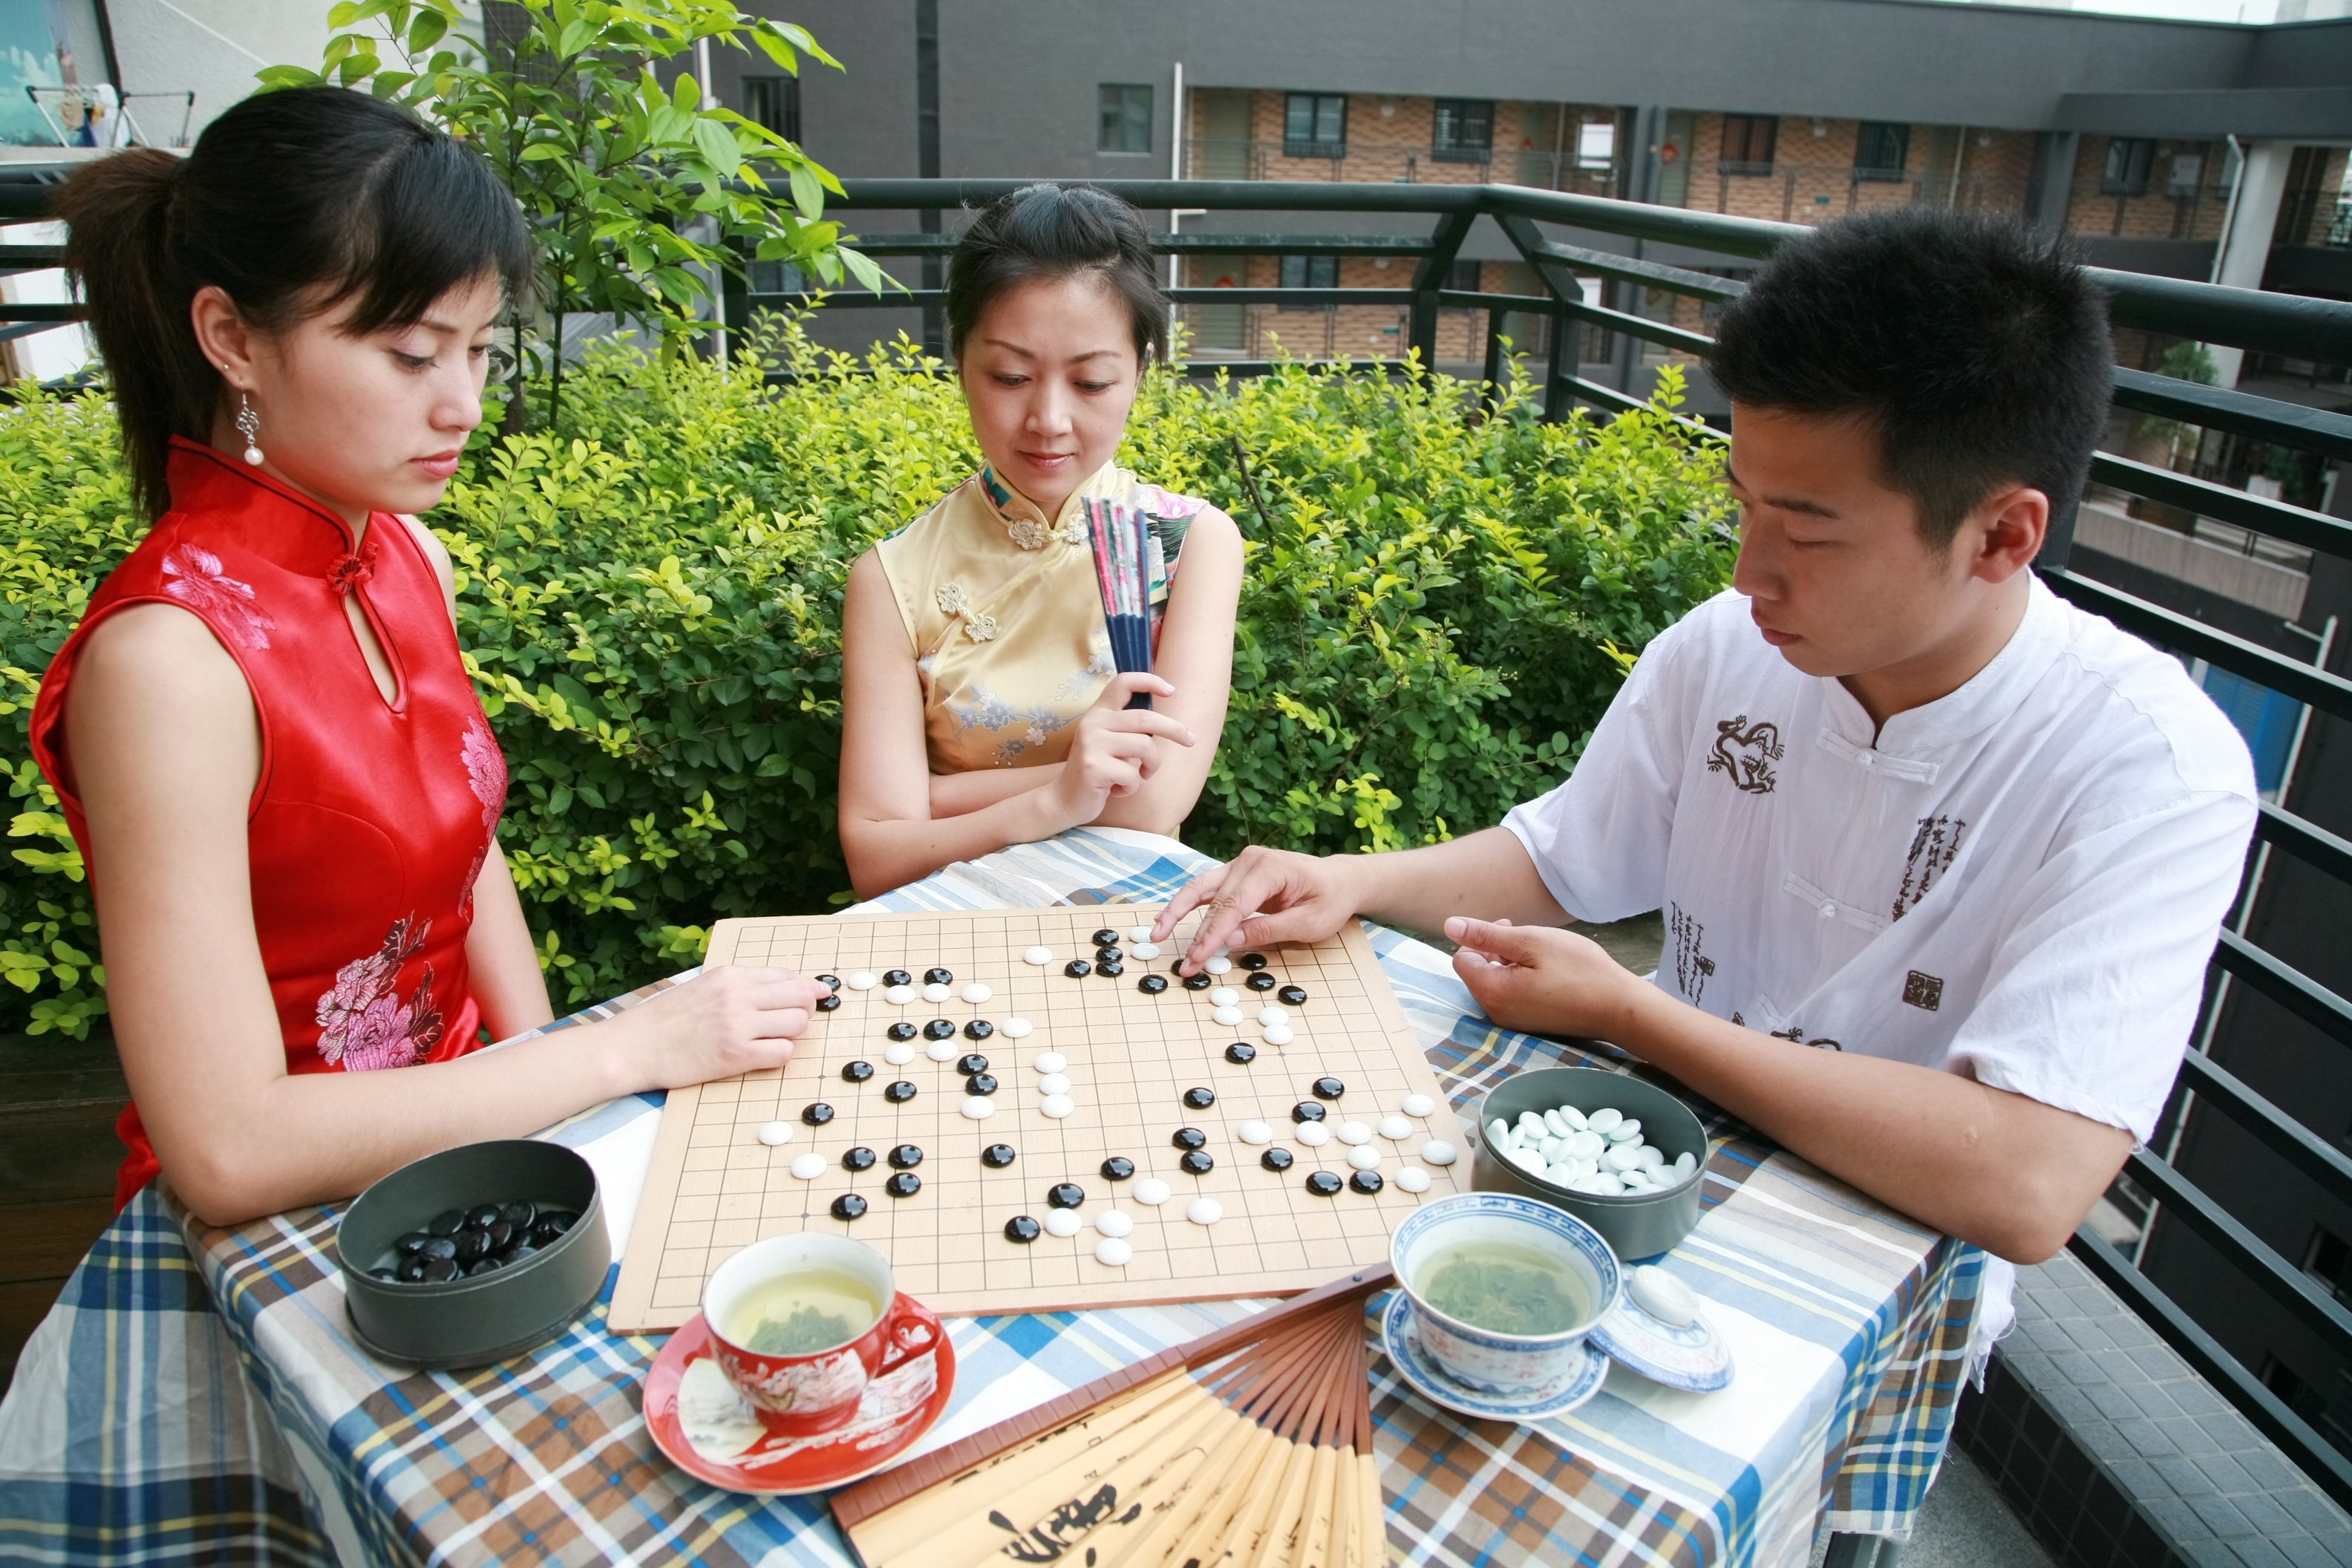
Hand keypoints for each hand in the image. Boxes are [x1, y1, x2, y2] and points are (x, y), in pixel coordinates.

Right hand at [606, 964, 818, 1090]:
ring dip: (794, 1033)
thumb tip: (783, 987)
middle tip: (795, 1020)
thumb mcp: (704, 987)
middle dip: (806, 1008)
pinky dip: (781, 1055)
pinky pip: (782, 1053)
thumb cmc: (666, 1020)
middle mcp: (738, 996)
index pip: (787, 975)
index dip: (808, 987)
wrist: (633, 1047)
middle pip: (800, 996)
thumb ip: (740, 986)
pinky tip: (764, 1055)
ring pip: (797, 1023)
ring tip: (774, 1038)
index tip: (818, 994)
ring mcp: (738, 1026)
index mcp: (731, 976)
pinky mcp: (735, 1056)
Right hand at [1047, 672, 1194, 827]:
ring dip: (1152, 766)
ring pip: (1145, 747)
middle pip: (1146, 718)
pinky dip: (1132, 787)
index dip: (1149, 681)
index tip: (1171, 690)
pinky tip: (1118, 790)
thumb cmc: (1097, 770)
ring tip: (1141, 776)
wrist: (1065, 799)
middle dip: (1175, 729)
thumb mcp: (1110, 742)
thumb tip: (1169, 724)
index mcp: (1099, 713)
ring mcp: (1092, 744)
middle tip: (1191, 740)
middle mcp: (1093, 723)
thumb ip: (1129, 729)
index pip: (1122, 683)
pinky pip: (1133, 775)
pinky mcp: (1093, 767)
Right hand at [1156, 845, 1363, 973]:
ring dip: (1178, 913)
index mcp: (1270, 868)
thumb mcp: (1308, 923)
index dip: (1213, 936)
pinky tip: (1168, 918)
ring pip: (1201, 889)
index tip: (1198, 959)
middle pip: (1215, 901)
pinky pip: (1207, 888)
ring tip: (1158, 935)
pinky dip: (1187, 904)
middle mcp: (1250, 860)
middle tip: (1185, 965)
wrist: (1340, 880)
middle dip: (1198, 935)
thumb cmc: (1330, 901)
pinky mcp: (1236, 873)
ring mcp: (1241, 864)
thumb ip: (1269, 930)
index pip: (1233, 906)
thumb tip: (1231, 940)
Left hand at [1445, 917, 1638, 1040]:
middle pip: (1476, 973)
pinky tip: (1547, 972)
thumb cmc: (1579, 970)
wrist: (1619, 1008)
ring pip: (1494, 983)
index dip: (1480, 938)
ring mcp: (1512, 1023)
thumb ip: (1487, 935)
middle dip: (1494, 950)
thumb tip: (1450, 926)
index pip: (1461, 959)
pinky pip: (1511, 997)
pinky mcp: (1528, 1025)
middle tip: (1525, 936)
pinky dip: (1520, 979)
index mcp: (1492, 992)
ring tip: (1539, 953)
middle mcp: (1496, 1013)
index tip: (1508, 926)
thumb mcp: (1531, 942)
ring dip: (1509, 963)